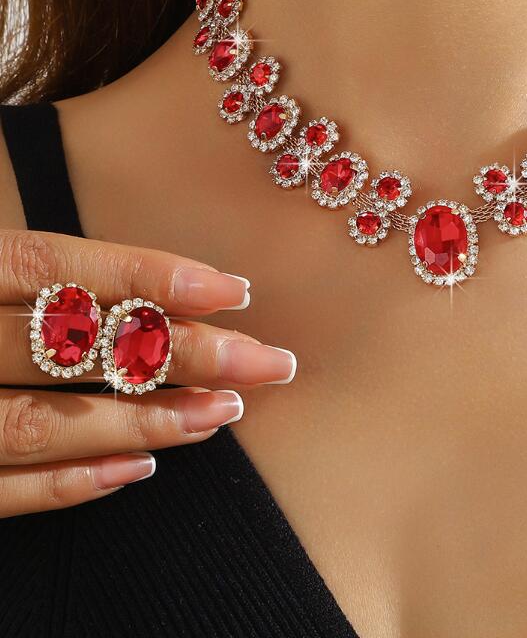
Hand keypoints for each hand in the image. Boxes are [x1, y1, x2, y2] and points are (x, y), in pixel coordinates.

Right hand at [0, 230, 294, 517]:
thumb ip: (47, 285)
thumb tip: (159, 299)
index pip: (57, 266)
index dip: (148, 275)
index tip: (235, 290)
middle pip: (72, 344)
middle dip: (179, 352)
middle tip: (262, 363)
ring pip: (41, 423)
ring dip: (142, 420)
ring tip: (222, 413)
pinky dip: (70, 483)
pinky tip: (140, 468)